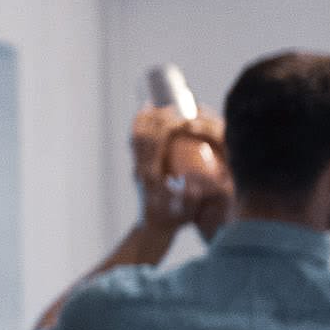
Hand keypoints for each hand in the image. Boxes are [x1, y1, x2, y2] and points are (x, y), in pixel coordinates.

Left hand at [132, 105, 231, 230]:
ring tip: (161, 103)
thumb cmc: (175, 219)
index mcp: (153, 174)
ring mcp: (137, 167)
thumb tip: (194, 188)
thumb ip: (190, 200)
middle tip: (176, 104)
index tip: (185, 116)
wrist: (155, 227)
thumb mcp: (185, 211)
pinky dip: (140, 124)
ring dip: (147, 117)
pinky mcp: (137, 167)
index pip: (156, 142)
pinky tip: (148, 114)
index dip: (169, 125)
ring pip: (137, 135)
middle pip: (145, 133)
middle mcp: (142, 168)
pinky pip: (135, 141)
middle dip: (159, 115)